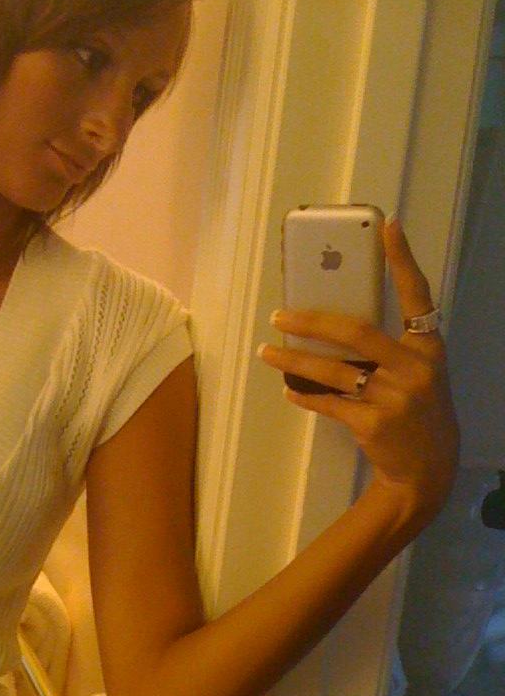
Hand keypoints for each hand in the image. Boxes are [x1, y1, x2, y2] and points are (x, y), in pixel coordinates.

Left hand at [258, 215, 458, 524]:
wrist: (426, 470)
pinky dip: (305, 396)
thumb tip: (331, 324)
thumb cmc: (416, 412)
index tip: (386, 225)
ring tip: (267, 351)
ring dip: (293, 361)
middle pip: (356, 332)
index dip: (402, 259)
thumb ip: (390, 348)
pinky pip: (328, 403)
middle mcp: (415, 368)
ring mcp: (394, 398)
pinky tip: (289, 390)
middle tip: (279, 315)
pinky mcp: (372, 424)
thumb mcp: (417, 374)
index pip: (417, 294)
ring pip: (333, 370)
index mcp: (429, 348)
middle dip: (311, 321)